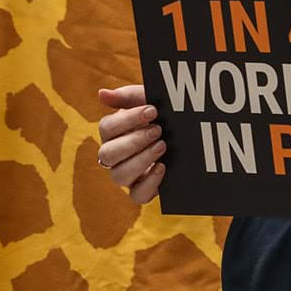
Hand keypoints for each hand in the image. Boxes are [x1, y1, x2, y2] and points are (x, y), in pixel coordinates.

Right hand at [98, 85, 164, 203]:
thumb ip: (127, 97)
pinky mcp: (142, 190)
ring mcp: (127, 174)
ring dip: (140, 160)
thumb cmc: (160, 115)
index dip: (127, 119)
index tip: (152, 111)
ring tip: (162, 146)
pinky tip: (162, 167)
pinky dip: (149, 183)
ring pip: (119, 176)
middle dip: (134, 141)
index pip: (106, 128)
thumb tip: (102, 94)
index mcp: (112, 133)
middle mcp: (114, 156)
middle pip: (107, 154)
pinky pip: (137, 196)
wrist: (189, 133)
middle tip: (158, 130)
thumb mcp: (148, 101)